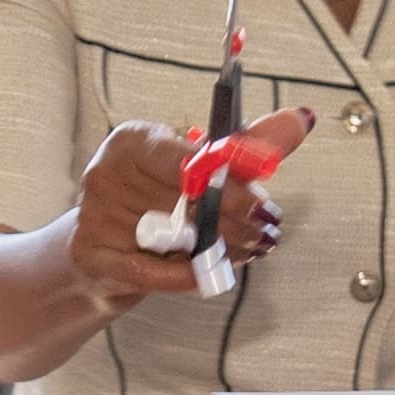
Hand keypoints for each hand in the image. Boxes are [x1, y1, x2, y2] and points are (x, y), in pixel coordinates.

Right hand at [64, 111, 310, 297]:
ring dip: (222, 248)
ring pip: (176, 236)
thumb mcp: (194, 170)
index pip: (191, 159)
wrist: (102, 257)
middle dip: (238, 219)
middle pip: (187, 200)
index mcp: (134, 141)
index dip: (233, 182)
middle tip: (267, 230)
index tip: (264, 200)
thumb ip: (246, 148)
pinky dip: (187, 276)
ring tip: (250, 249)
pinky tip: (209, 275)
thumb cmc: (154, 204)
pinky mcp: (92, 255)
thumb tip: (302, 119)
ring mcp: (97, 214)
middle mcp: (109, 172)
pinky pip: (150, 271)